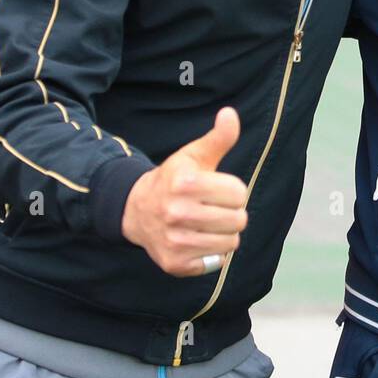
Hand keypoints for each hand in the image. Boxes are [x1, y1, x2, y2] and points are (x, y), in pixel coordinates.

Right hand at [122, 107, 246, 276]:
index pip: (239, 193)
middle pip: (238, 220)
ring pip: (230, 243)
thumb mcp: (194, 155)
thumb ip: (218, 138)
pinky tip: (196, 240)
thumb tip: (230, 114)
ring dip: (224, 234)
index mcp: (185, 183)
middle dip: (232, 213)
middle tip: (213, 208)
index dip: (233, 191)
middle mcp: (178, 213)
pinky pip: (216, 262)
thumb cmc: (175, 179)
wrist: (137, 210)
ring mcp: (175, 241)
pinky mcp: (176, 263)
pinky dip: (212, 253)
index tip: (216, 189)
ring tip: (206, 223)